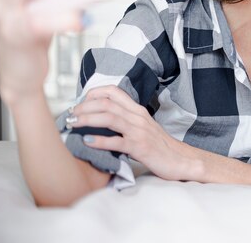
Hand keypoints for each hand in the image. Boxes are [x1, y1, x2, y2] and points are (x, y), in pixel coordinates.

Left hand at [68, 85, 198, 180]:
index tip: (80, 103)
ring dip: (87, 119)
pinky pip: (116, 141)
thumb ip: (126, 121)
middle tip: (69, 115)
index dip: (94, 93)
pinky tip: (86, 141)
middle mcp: (138, 117)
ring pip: (110, 118)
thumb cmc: (160, 146)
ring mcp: (139, 131)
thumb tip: (103, 120)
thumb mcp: (143, 128)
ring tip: (72, 124)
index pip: (114, 92)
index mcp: (138, 110)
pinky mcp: (139, 147)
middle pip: (107, 103)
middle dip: (84, 107)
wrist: (181, 159)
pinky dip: (99, 140)